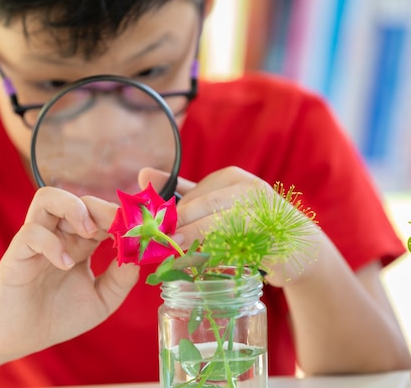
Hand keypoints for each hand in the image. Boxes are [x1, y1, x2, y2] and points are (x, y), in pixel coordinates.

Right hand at [0, 187, 139, 361]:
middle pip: (80, 200)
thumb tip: (139, 254)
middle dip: (103, 209)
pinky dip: (52, 244)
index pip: (101, 214)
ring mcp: (37, 241)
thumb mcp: (102, 300)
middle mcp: (59, 235)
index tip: (141, 229)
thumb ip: (121, 278)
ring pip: (47, 198)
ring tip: (90, 233)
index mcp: (80, 242)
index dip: (122, 216)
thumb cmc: (59, 315)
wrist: (21, 339)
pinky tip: (65, 265)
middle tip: (120, 227)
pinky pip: (31, 233)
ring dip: (73, 208)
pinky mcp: (17, 254)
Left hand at [138, 166, 322, 286]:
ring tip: (175, 259)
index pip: (190, 198)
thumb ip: (181, 192)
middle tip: (159, 247)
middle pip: (203, 211)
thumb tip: (143, 174)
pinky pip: (239, 250)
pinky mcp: (274, 240)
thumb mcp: (215, 201)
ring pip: (220, 231)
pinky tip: (202, 266)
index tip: (151, 233)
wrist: (298, 245)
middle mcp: (249, 191)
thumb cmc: (248, 220)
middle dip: (179, 230)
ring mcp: (264, 214)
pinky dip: (218, 259)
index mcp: (231, 178)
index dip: (169, 218)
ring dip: (195, 247)